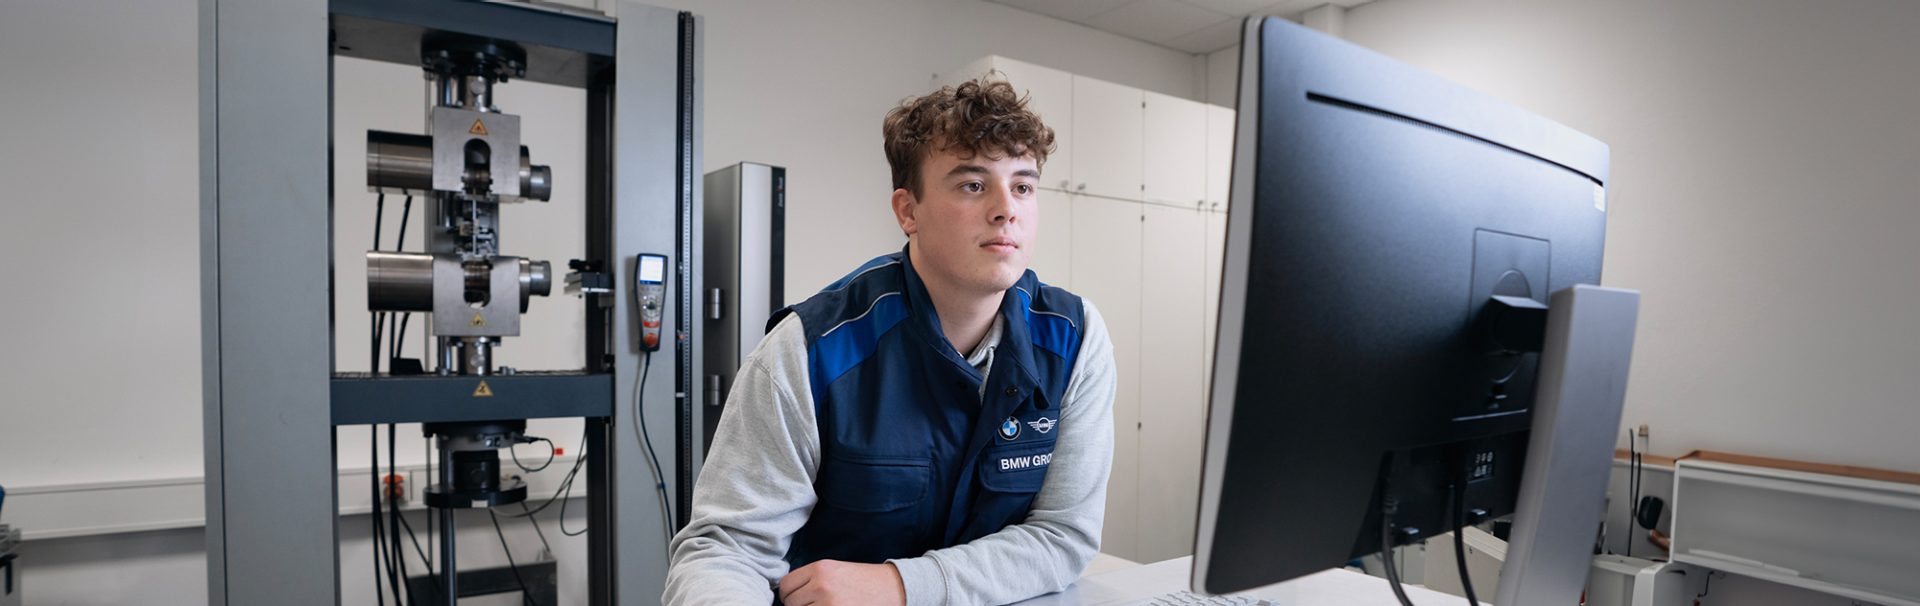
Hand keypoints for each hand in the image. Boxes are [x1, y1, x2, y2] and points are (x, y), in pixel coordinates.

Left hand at [777, 559, 905, 605]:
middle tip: (815, 604)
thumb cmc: (862, 581)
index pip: (785, 586)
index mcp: (820, 569)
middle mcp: (822, 586)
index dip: (788, 595)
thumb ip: (809, 579)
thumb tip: (785, 595)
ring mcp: (829, 605)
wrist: (892, 588)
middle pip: (791, 603)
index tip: (796, 599)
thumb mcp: (834, 570)